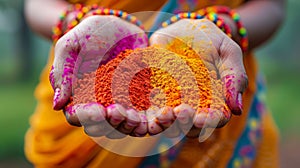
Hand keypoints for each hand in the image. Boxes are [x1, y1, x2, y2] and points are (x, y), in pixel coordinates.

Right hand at [50, 15, 147, 136]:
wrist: (118, 26)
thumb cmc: (89, 34)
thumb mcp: (71, 46)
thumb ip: (62, 73)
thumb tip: (58, 105)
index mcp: (77, 96)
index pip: (76, 116)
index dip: (86, 117)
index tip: (97, 110)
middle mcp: (97, 103)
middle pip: (99, 126)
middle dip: (108, 124)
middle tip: (118, 112)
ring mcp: (118, 102)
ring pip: (120, 125)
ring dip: (126, 124)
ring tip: (134, 116)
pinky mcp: (136, 98)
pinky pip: (138, 115)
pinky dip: (142, 121)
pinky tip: (146, 117)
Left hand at [149, 18, 247, 136]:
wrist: (187, 29)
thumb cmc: (212, 41)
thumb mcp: (228, 53)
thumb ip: (235, 78)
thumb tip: (237, 110)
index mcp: (214, 102)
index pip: (214, 118)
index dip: (209, 121)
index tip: (203, 119)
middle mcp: (194, 106)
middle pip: (190, 124)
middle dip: (186, 123)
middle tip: (181, 113)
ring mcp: (173, 100)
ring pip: (170, 121)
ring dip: (167, 121)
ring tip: (163, 114)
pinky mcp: (156, 92)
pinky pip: (152, 106)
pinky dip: (150, 112)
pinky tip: (148, 110)